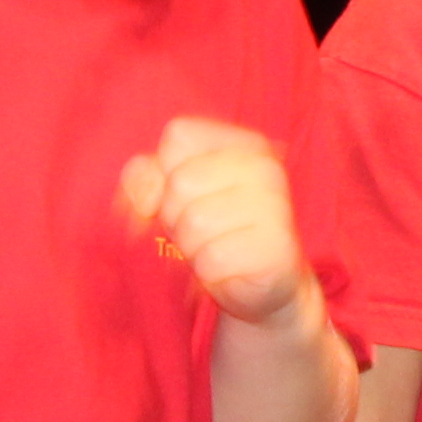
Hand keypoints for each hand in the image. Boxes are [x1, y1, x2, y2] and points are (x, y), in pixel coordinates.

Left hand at [119, 118, 316, 329]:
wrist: (262, 285)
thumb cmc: (215, 231)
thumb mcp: (175, 194)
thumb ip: (147, 176)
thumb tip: (144, 199)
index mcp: (244, 144)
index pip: (179, 137)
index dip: (163, 170)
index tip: (177, 196)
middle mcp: (265, 168)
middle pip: (180, 183)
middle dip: (175, 216)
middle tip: (201, 230)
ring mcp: (275, 207)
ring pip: (193, 225)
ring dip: (191, 248)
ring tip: (214, 249)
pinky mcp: (277, 249)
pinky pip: (213, 261)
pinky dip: (209, 273)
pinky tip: (228, 270)